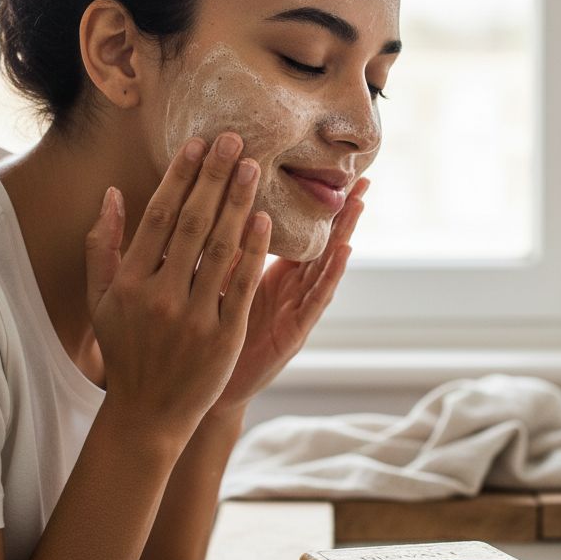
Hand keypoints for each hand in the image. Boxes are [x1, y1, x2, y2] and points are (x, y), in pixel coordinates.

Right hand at [83, 134, 271, 446]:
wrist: (148, 413)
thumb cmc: (125, 350)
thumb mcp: (100, 300)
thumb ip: (102, 246)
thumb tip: (113, 194)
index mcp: (128, 282)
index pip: (158, 216)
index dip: (179, 177)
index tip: (196, 144)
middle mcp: (158, 295)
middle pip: (192, 223)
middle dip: (213, 177)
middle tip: (233, 139)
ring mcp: (192, 317)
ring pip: (220, 248)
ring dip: (238, 203)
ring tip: (252, 167)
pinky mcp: (223, 336)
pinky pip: (241, 284)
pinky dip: (253, 250)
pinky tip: (264, 219)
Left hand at [210, 176, 368, 412]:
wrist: (199, 389)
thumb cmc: (206, 336)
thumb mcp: (213, 283)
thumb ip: (221, 250)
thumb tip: (211, 203)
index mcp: (270, 274)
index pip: (299, 232)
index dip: (314, 203)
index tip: (329, 170)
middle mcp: (289, 290)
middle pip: (320, 243)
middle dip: (341, 211)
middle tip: (361, 177)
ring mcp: (295, 310)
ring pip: (324, 265)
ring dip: (343, 232)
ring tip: (359, 203)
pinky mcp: (294, 333)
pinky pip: (315, 300)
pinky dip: (331, 274)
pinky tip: (344, 250)